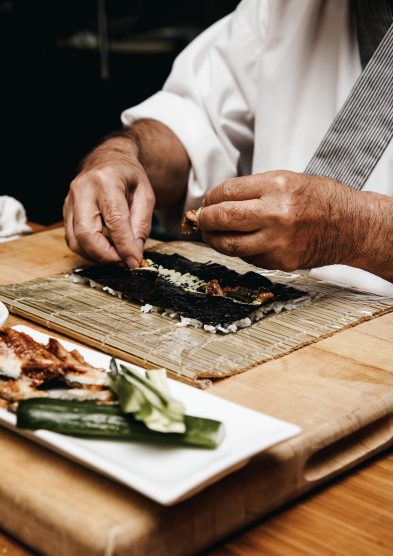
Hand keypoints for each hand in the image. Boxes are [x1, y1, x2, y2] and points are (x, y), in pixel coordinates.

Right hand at [63, 137, 154, 267]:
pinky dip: (87, 250)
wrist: (108, 160)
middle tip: (122, 262)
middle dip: (105, 255)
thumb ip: (141, 224)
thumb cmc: (128, 177)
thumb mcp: (145, 195)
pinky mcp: (65, 211)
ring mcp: (70, 200)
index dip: (124, 245)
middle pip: (86, 233)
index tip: (133, 261)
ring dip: (95, 256)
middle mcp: (83, 190)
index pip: (114, 220)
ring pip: (75, 240)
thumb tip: (133, 253)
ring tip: (115, 257)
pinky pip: (71, 238)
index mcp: (106, 180)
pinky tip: (103, 251)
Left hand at [197, 170, 361, 270]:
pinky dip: (239, 250)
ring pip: (230, 244)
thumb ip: (252, 190)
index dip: (210, 198)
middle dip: (205, 220)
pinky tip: (241, 243)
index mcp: (277, 186)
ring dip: (214, 240)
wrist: (351, 226)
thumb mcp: (287, 180)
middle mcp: (276, 214)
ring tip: (211, 235)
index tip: (206, 202)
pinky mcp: (281, 261)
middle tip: (201, 220)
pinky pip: (248, 257)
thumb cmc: (319, 200)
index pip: (227, 192)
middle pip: (223, 218)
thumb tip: (218, 201)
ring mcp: (278, 241)